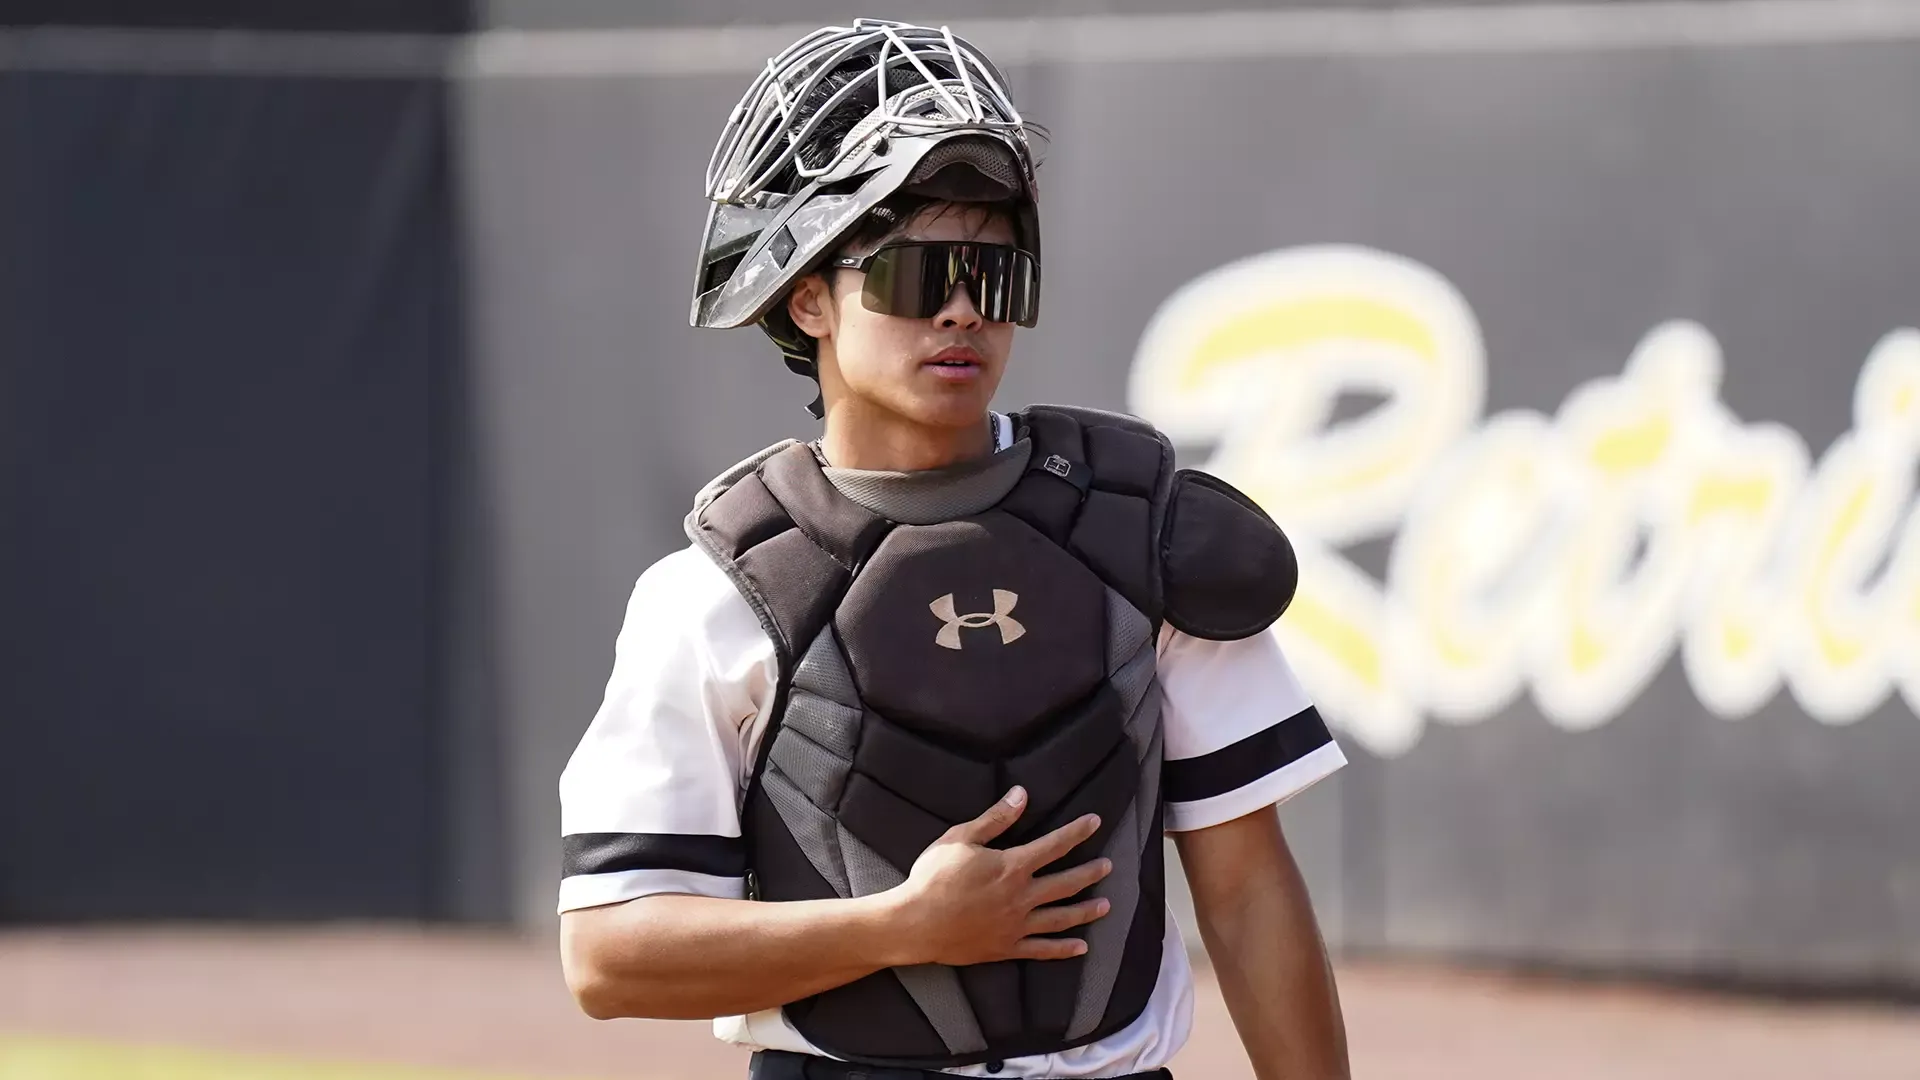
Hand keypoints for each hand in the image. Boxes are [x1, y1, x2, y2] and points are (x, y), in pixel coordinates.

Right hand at [885, 786, 1113, 966]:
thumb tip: (1021, 794)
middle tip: (1108, 866)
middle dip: (1090, 873)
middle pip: (1066, 883)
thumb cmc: (933, 877)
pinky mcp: (1007, 948)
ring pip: (1061, 918)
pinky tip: (1081, 948)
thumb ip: (995, 819)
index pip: (1054, 845)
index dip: (1076, 832)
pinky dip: (1063, 950)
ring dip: (1086, 911)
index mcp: (1012, 866)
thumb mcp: (960, 838)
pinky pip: (1042, 950)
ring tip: (1106, 906)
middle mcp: (1022, 897)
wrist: (915, 923)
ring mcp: (1016, 925)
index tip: (1095, 822)